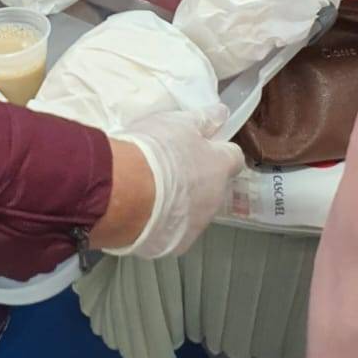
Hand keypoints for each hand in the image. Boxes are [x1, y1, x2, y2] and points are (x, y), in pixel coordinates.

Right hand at [104, 111, 243, 259]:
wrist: (123, 192)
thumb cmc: (153, 152)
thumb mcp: (178, 123)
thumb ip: (203, 120)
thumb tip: (221, 114)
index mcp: (218, 167)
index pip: (234, 159)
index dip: (219, 152)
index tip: (205, 147)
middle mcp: (214, 199)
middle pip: (213, 188)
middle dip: (197, 180)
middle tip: (169, 168)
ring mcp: (196, 225)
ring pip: (194, 212)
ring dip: (180, 203)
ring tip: (151, 191)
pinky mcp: (174, 244)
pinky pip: (173, 232)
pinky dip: (163, 223)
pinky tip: (143, 212)